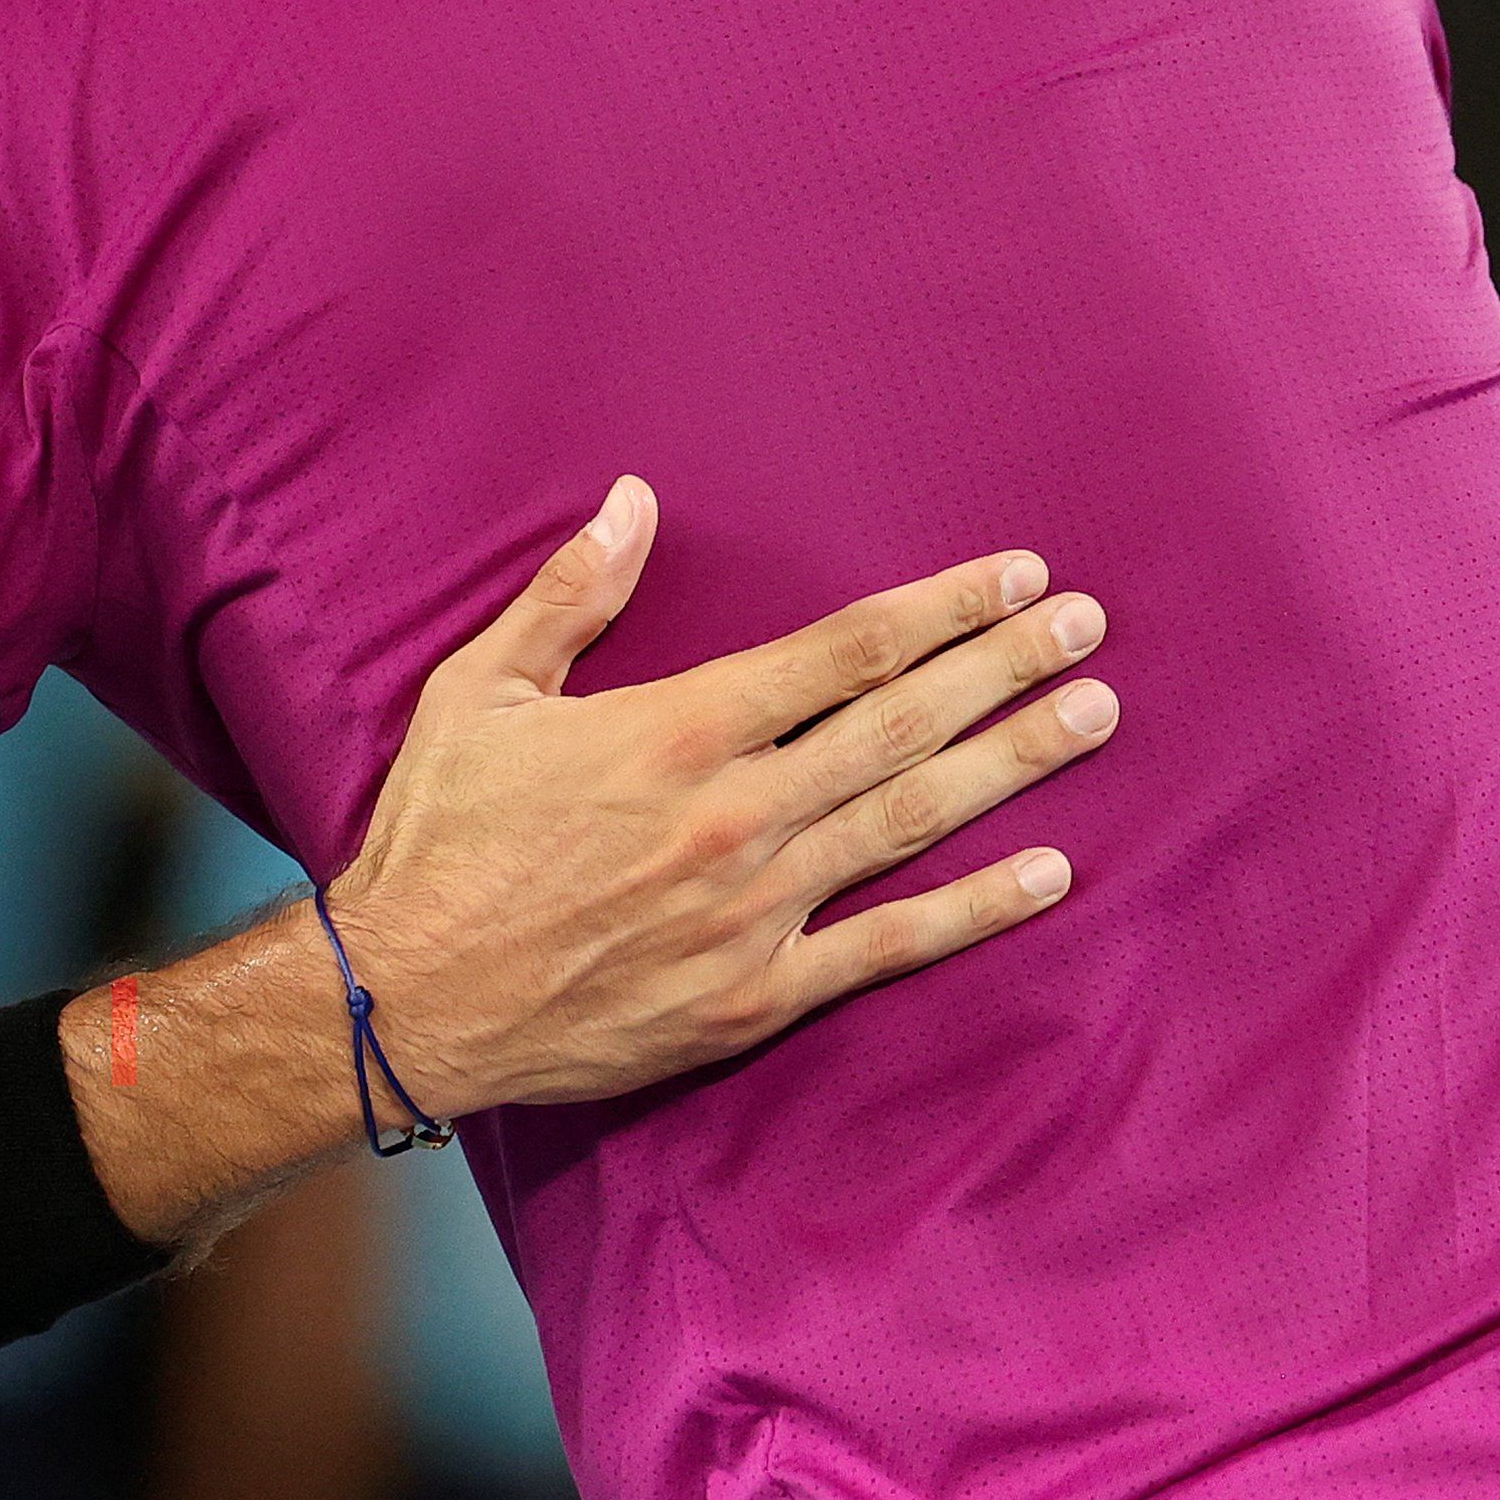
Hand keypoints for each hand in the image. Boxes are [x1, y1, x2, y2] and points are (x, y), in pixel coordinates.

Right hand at [325, 479, 1111, 1115]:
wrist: (406, 999)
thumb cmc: (437, 837)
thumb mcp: (481, 690)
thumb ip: (570, 595)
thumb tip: (634, 499)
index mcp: (677, 730)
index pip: (842, 652)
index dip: (939, 609)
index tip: (1016, 577)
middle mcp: (736, 813)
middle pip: (901, 724)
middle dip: (1005, 668)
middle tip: (1090, 628)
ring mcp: (755, 910)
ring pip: (912, 820)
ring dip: (1013, 764)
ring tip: (1094, 716)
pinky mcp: (755, 995)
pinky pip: (887, 947)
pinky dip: (974, 910)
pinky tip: (1049, 874)